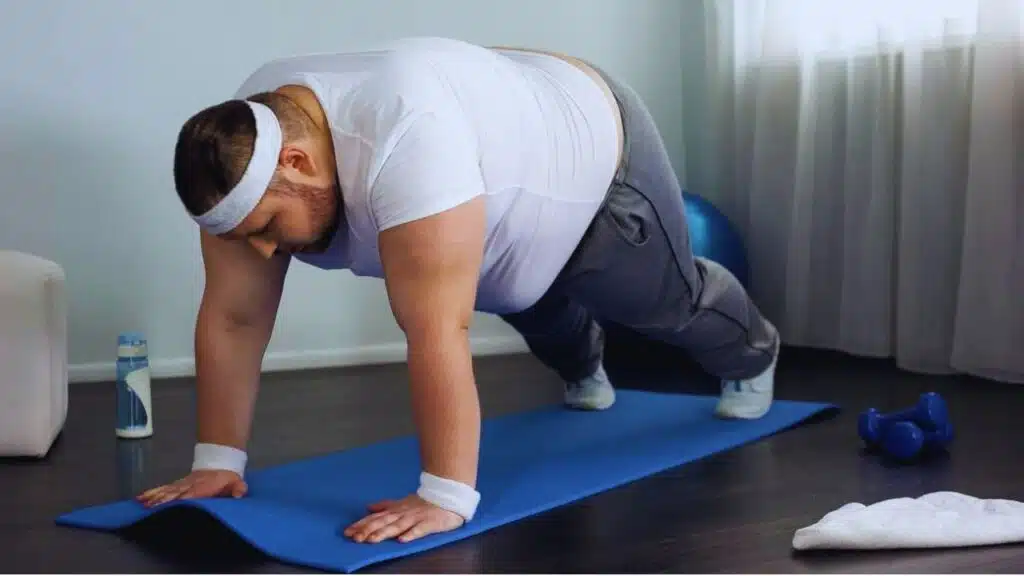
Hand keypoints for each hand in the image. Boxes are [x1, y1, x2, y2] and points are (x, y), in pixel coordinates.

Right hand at [136, 469, 246, 506]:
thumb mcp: (237, 482)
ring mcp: (183, 484)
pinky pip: (164, 489)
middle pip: (174, 493)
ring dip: (154, 497)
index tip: (172, 505)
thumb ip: (238, 488)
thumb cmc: (228, 477)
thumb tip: (240, 494)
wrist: (221, 462)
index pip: (191, 494)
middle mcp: (190, 485)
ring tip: (141, 502)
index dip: (182, 499)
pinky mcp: (179, 485)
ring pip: (166, 491)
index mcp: (203, 487)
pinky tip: (142, 497)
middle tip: (149, 506)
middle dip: (162, 499)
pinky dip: (153, 492)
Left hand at [344, 494, 464, 543]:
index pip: (376, 518)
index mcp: (396, 510)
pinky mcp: (429, 523)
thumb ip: (385, 506)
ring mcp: (416, 518)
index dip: (361, 525)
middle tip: (354, 538)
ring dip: (384, 533)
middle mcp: (403, 514)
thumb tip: (368, 507)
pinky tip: (402, 540)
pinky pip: (419, 530)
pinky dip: (411, 534)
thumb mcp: (402, 502)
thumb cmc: (424, 502)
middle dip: (368, 530)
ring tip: (371, 540)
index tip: (348, 532)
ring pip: (398, 526)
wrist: (447, 496)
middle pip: (383, 522)